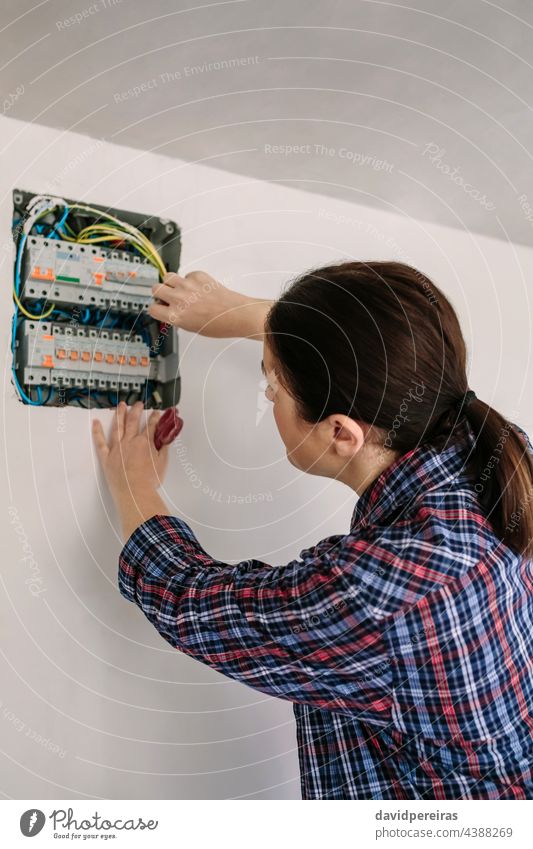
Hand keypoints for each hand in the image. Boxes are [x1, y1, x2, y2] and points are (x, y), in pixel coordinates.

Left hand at [92, 401, 168, 500]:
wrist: (134, 493)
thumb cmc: (149, 481)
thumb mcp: (162, 463)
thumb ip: (164, 448)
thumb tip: (166, 438)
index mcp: (145, 442)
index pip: (151, 425)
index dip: (155, 417)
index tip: (157, 412)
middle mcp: (130, 442)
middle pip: (133, 421)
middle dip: (136, 410)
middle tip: (138, 404)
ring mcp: (117, 448)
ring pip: (117, 427)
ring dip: (119, 414)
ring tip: (121, 406)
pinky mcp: (106, 457)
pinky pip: (100, 442)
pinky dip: (97, 432)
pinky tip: (96, 423)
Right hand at [148, 270, 271, 338]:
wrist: (235, 314)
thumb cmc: (218, 324)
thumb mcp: (191, 327)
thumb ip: (177, 317)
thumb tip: (170, 310)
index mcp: (175, 316)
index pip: (152, 309)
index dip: (157, 308)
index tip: (160, 308)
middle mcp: (178, 299)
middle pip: (155, 289)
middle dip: (160, 293)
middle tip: (168, 296)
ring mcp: (186, 285)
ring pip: (167, 277)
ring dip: (171, 283)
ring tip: (180, 289)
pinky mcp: (197, 276)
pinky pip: (186, 274)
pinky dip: (190, 280)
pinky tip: (199, 288)